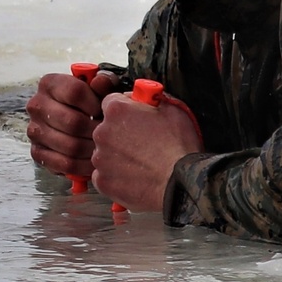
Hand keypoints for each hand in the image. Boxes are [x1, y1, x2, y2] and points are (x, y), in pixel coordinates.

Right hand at [27, 70, 120, 180]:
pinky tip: (94, 162)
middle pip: (72, 122)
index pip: (74, 92)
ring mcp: (34, 130)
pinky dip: (83, 166)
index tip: (104, 111)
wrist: (80, 121)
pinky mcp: (37, 152)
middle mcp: (36, 105)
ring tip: (105, 149)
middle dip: (96, 131)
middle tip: (110, 135)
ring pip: (69, 145)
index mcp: (49, 83)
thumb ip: (105, 81)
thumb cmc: (93, 101)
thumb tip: (99, 83)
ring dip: (92, 150)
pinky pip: (63, 164)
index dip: (95, 103)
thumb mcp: (102, 87)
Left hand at [92, 93, 203, 210]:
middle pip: (106, 128)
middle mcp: (102, 132)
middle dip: (121, 133)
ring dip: (118, 155)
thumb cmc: (179, 148)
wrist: (180, 183)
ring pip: (104, 152)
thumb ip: (153, 98)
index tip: (136, 117)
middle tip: (143, 142)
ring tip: (142, 162)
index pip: (111, 101)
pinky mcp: (102, 181)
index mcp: (117, 110)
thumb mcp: (174, 109)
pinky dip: (116, 175)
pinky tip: (135, 176)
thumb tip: (146, 97)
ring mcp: (100, 158)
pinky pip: (104, 175)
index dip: (127, 109)